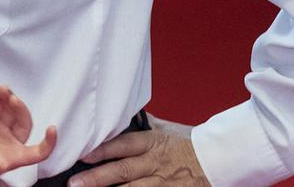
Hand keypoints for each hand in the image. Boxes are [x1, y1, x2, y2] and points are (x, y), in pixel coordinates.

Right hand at [0, 86, 57, 186]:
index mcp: (15, 158)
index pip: (39, 151)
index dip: (49, 142)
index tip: (52, 129)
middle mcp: (10, 142)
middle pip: (24, 123)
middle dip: (21, 110)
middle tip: (13, 100)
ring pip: (10, 111)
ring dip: (9, 99)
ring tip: (3, 89)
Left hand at [69, 126, 207, 186]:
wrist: (219, 160)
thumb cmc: (187, 143)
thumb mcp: (165, 130)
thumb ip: (141, 126)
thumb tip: (117, 113)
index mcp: (152, 142)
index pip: (123, 145)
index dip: (102, 150)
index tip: (82, 154)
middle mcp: (156, 163)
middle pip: (123, 171)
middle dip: (97, 178)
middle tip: (74, 183)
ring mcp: (164, 182)